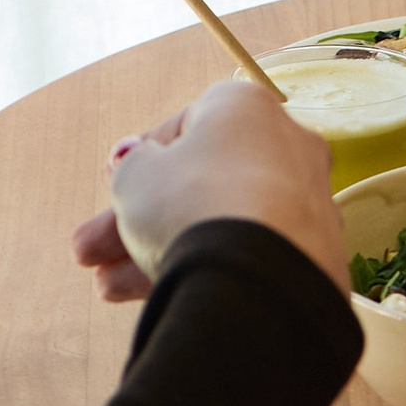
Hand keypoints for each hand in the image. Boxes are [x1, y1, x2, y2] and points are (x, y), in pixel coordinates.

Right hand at [72, 80, 343, 305]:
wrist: (256, 276)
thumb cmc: (190, 204)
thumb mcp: (135, 177)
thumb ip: (132, 166)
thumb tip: (138, 162)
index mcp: (246, 105)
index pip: (185, 126)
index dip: (141, 161)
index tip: (111, 187)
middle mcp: (287, 146)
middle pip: (200, 183)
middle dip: (140, 218)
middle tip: (91, 251)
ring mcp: (305, 203)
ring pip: (221, 224)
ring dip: (161, 250)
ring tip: (107, 286)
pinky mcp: (314, 254)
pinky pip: (248, 256)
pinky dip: (207, 271)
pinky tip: (156, 300)